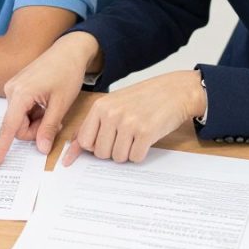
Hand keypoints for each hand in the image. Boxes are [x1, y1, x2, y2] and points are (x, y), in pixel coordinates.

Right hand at [0, 32, 98, 167]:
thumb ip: (49, 128)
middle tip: (56, 122)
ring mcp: (13, 89)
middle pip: (17, 126)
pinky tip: (47, 104)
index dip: (1, 148)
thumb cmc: (67, 72)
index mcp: (20, 94)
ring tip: (53, 109)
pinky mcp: (18, 88)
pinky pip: (23, 110)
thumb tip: (41, 149)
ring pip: (21, 120)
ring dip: (37, 121)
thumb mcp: (61, 104)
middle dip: (36, 130)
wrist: (69, 51)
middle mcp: (12, 91)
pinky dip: (35, 113)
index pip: (9, 127)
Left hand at [64, 70, 204, 165]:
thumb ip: (95, 124)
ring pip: (118, 157)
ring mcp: (129, 123)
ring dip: (128, 153)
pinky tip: (146, 139)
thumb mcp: (115, 104)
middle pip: (101, 153)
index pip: (84, 141)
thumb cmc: (144, 99)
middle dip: (112, 151)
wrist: (175, 91)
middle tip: (125, 138)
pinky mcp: (146, 132)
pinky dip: (141, 153)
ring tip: (136, 136)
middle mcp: (112, 114)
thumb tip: (73, 150)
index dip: (93, 147)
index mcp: (101, 106)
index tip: (97, 148)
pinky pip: (135, 157)